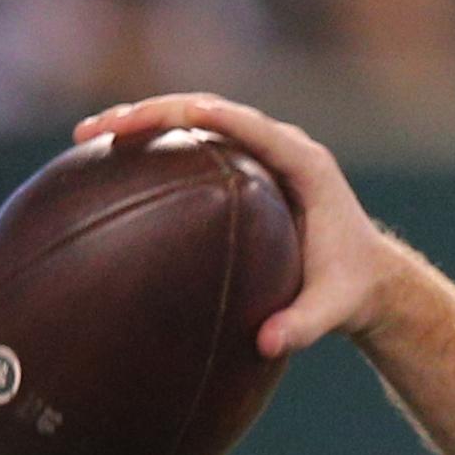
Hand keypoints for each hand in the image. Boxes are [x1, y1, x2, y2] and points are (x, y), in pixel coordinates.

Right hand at [74, 92, 411, 358]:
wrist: (368, 277)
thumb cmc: (349, 290)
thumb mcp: (332, 310)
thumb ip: (304, 325)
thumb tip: (265, 343)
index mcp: (307, 166)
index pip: (255, 129)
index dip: (215, 117)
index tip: (174, 116)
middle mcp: (281, 147)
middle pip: (212, 111)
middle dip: (155, 113)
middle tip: (101, 129)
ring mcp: (260, 151)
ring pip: (195, 119)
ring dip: (143, 121)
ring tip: (87, 135)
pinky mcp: (243, 163)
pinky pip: (193, 142)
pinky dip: (153, 145)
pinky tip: (108, 162)